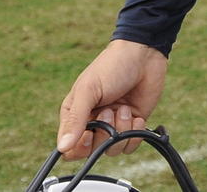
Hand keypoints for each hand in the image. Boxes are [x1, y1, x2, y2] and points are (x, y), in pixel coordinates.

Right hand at [57, 39, 169, 160]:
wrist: (144, 54)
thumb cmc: (110, 67)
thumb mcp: (88, 90)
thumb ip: (75, 119)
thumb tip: (62, 148)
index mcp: (76, 115)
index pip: (71, 148)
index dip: (79, 148)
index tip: (89, 134)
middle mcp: (94, 123)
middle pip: (93, 151)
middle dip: (104, 134)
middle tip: (109, 110)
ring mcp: (114, 124)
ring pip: (113, 149)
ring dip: (121, 130)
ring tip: (125, 108)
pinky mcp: (133, 124)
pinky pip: (131, 145)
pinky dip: (135, 134)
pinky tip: (138, 116)